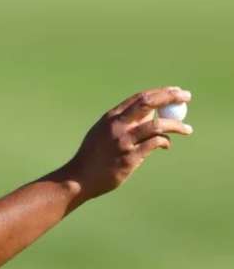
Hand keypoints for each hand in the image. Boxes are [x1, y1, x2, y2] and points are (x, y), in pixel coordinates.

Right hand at [62, 86, 192, 203]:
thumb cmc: (94, 155)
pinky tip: (166, 145)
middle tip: (186, 96)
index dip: (160, 93)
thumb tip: (151, 115)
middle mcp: (117, 126)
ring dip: (176, 125)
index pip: (139, 98)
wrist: (80, 177)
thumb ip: (124, 123)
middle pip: (148, 104)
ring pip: (157, 125)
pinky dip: (164, 142)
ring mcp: (124, 141)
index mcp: (111, 117)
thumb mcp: (104, 133)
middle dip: (170, 97)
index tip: (175, 91)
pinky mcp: (130, 158)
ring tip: (188, 129)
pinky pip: (154, 144)